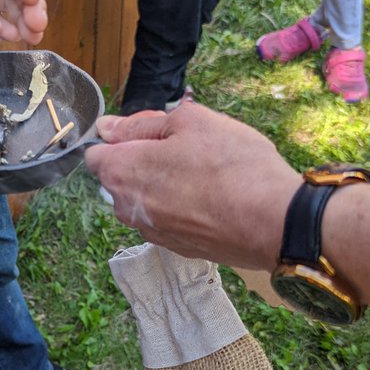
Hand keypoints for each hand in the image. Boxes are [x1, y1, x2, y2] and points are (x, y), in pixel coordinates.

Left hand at [84, 104, 300, 267]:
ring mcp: (150, 232)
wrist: (272, 221)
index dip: (123, 137)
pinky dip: (183, 206)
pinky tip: (214, 197)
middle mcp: (126, 208)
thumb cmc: (231, 164)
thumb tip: (106, 128)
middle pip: (123, 176)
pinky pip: (169, 217)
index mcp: (121, 173)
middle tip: (189, 147)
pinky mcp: (176, 248)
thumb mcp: (188, 122)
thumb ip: (140, 125)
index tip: (154, 132)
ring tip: (206, 173)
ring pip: (147, 198)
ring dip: (166, 183)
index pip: (96, 153)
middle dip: (145, 159)